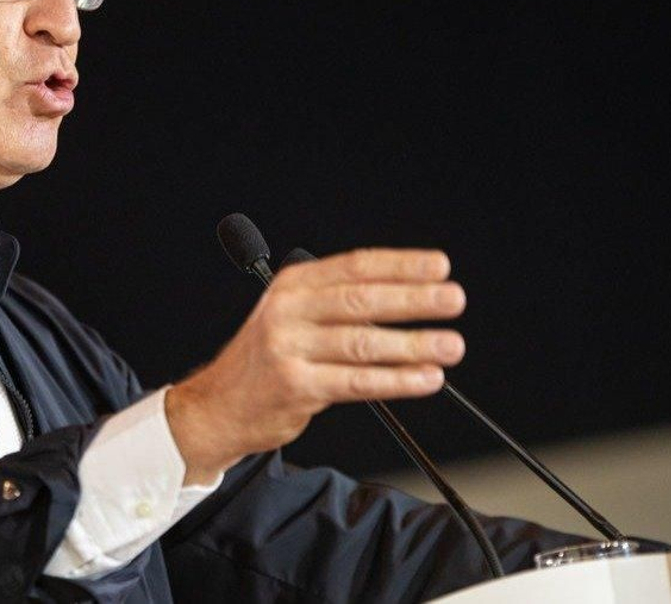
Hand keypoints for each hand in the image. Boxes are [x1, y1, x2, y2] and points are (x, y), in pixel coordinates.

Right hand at [165, 248, 466, 484]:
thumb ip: (338, 305)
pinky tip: (425, 378)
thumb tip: (409, 299)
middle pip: (361, 299)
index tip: (438, 266)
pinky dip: (397, 380)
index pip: (355, 266)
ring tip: (450, 344)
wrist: (218, 406)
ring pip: (363, 342)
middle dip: (414, 299)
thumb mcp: (293, 317)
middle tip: (453, 299)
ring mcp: (289, 348)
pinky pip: (357, 382)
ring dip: (414, 344)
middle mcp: (288, 311)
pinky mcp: (295, 386)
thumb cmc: (265, 361)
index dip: (401, 265)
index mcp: (293, 285)